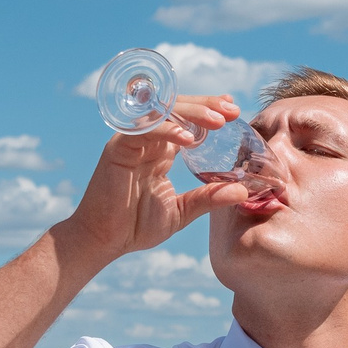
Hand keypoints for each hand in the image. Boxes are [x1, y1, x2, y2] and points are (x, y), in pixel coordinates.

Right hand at [54, 93, 255, 261]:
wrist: (103, 241)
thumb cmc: (136, 226)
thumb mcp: (182, 211)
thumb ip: (209, 198)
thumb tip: (243, 191)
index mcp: (160, 152)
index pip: (186, 122)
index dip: (208, 111)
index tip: (234, 110)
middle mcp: (146, 142)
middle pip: (176, 110)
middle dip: (205, 106)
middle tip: (231, 109)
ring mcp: (131, 142)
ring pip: (162, 113)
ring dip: (191, 113)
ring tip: (217, 121)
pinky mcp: (117, 149)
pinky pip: (143, 130)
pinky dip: (166, 131)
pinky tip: (188, 139)